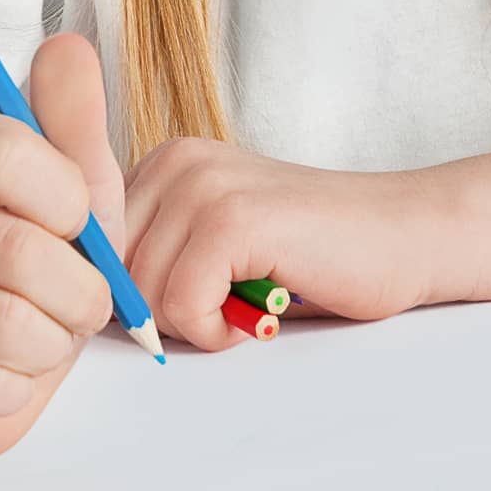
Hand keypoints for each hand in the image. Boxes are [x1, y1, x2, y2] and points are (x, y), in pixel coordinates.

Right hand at [0, 34, 124, 457]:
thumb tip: (66, 41)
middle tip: (80, 298)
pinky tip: (7, 367)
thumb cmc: (39, 252)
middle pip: (18, 251)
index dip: (65, 198)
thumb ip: (74, 117)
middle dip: (80, 291)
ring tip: (46, 332)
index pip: (3, 152)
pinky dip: (18, 388)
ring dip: (51, 343)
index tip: (76, 220)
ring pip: (2, 324)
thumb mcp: (72, 185)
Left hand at [121, 136, 426, 351]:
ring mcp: (205, 184)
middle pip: (113, 274)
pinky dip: (219, 330)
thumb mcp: (215, 239)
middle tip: (229, 300)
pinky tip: (261, 307)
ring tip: (249, 297)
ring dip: (196, 323)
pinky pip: (181, 306)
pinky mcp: (234, 218)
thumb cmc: (312, 252)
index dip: (132, 292)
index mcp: (167, 161)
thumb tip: (88, 299)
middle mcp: (178, 160)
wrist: (402, 235)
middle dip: (164, 311)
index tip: (187, 297)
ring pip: (143, 295)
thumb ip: (157, 248)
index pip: (94, 246)